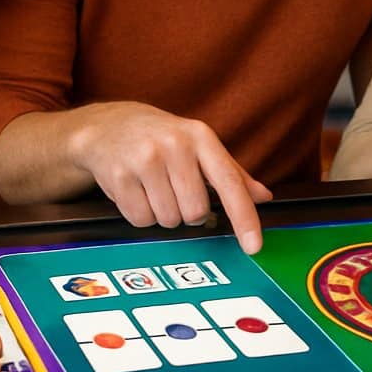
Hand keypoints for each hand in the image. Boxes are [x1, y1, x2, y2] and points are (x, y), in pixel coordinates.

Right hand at [67, 102, 272, 253]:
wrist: (108, 126)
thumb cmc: (161, 138)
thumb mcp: (198, 144)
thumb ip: (231, 173)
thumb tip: (263, 196)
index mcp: (200, 136)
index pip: (229, 182)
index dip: (244, 217)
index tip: (254, 246)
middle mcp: (174, 145)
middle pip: (196, 212)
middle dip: (188, 212)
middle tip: (176, 191)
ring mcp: (144, 160)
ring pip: (168, 219)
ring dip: (163, 214)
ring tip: (154, 188)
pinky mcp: (119, 177)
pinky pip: (141, 220)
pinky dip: (141, 215)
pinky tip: (136, 192)